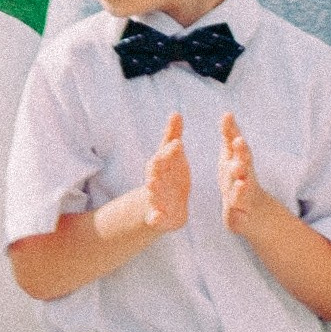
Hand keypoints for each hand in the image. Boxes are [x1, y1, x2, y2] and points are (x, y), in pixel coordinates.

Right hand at [140, 112, 190, 232]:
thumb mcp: (173, 156)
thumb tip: (176, 113)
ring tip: (151, 186)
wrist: (165, 206)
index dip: (170, 149)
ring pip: (151, 193)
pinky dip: (153, 218)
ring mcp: (154, 198)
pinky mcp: (158, 216)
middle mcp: (154, 180)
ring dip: (151, 190)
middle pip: (153, 173)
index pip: (163, 155)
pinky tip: (155, 218)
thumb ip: (173, 136)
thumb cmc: (169, 176)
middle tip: (159, 160)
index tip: (179, 143)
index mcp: (159, 165)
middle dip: (156, 167)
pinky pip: (153, 218)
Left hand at [219, 112, 273, 236]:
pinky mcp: (239, 215)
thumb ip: (230, 136)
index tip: (230, 122)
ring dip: (242, 184)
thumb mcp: (232, 156)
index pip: (239, 147)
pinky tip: (233, 207)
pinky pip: (237, 212)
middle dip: (243, 154)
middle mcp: (245, 178)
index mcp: (240, 163)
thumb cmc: (238, 178)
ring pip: (243, 190)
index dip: (235, 136)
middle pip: (245, 164)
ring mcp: (244, 197)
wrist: (252, 213)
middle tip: (239, 142)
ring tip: (240, 180)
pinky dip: (236, 209)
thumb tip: (227, 113)